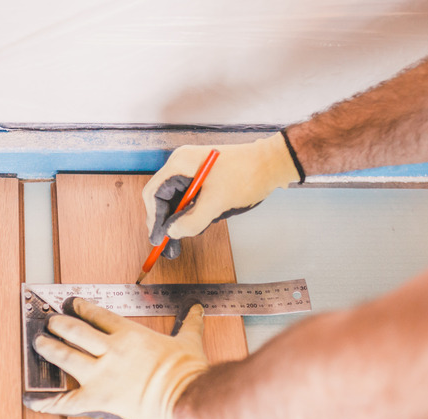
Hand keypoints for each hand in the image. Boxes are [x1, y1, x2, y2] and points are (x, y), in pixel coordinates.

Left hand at [25, 297, 208, 418]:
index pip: (99, 315)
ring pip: (65, 357)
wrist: (185, 399)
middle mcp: (111, 350)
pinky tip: (33, 400)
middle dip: (60, 324)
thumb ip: (189, 323)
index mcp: (130, 335)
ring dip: (49, 349)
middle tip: (50, 321)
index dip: (83, 308)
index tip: (74, 304)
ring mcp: (101, 374)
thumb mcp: (189, 341)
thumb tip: (197, 309)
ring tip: (39, 343)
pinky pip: (67, 401)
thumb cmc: (187, 372)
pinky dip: (48, 402)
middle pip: (76, 331)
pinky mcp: (98, 398)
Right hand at [142, 132, 299, 258]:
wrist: (273, 164)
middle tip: (168, 246)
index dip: (154, 219)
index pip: (154, 193)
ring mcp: (193, 171)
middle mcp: (183, 165)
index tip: (158, 239)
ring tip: (183, 239)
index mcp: (180, 164)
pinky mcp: (204, 179)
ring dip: (180, 220)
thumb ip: (191, 221)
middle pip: (163, 198)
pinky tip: (199, 225)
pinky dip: (192, 214)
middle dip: (165, 222)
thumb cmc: (246, 176)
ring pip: (177, 201)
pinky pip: (190, 199)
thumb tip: (172, 233)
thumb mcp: (216, 203)